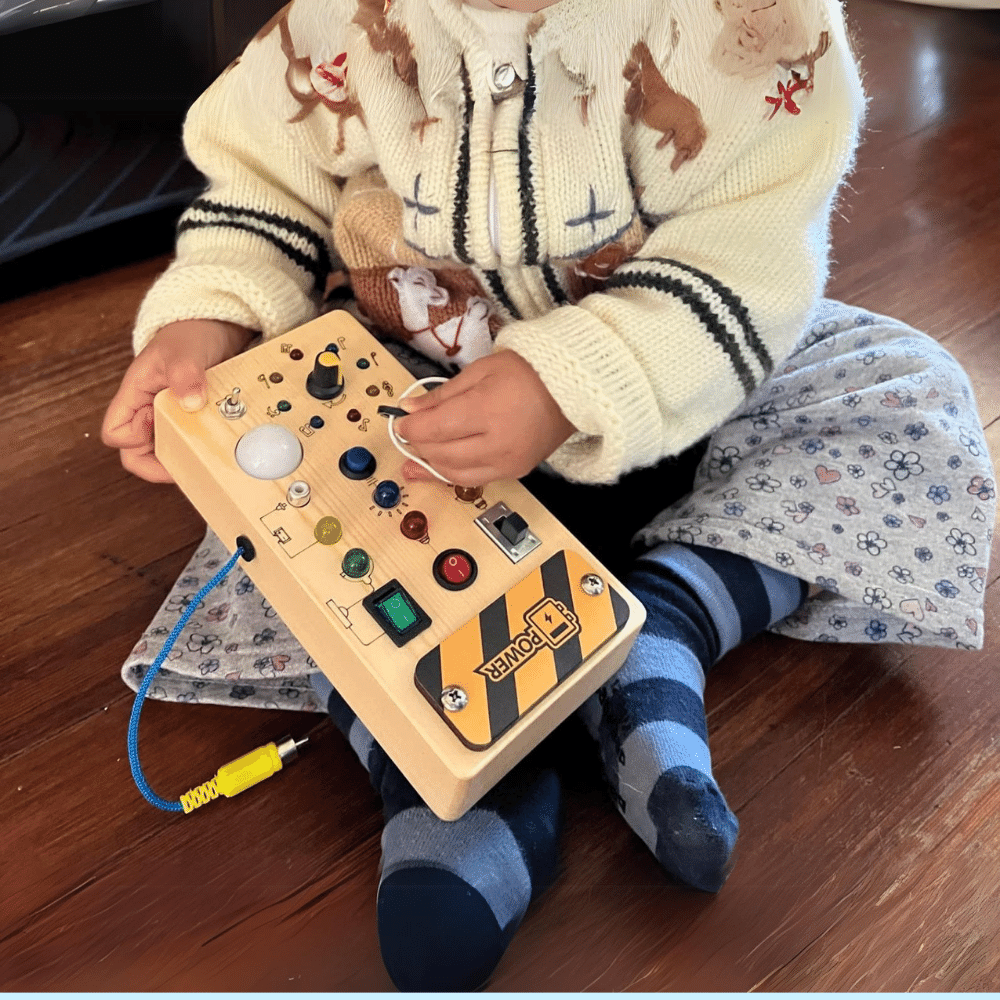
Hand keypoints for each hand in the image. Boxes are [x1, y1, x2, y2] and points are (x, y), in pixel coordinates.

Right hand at [101, 319, 254, 481]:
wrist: (215, 328)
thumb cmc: (190, 334)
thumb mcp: (185, 351)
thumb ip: (185, 374)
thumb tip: (189, 403)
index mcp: (134, 395)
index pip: (115, 434)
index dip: (133, 440)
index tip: (160, 427)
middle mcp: (147, 410)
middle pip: (138, 453)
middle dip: (161, 464)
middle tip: (190, 462)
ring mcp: (169, 417)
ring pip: (165, 452)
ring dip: (184, 457)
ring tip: (207, 454)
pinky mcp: (190, 420)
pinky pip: (188, 443)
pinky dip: (200, 448)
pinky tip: (218, 445)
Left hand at [394, 350, 575, 485]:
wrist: (571, 389)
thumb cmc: (526, 372)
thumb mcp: (479, 371)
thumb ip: (442, 395)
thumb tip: (409, 410)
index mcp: (487, 411)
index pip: (435, 429)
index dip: (411, 429)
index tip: (400, 424)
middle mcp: (497, 443)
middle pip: (443, 454)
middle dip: (419, 447)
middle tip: (406, 438)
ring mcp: (508, 462)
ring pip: (456, 474)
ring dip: (431, 467)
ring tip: (412, 462)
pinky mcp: (515, 472)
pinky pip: (475, 480)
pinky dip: (454, 474)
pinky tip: (439, 468)